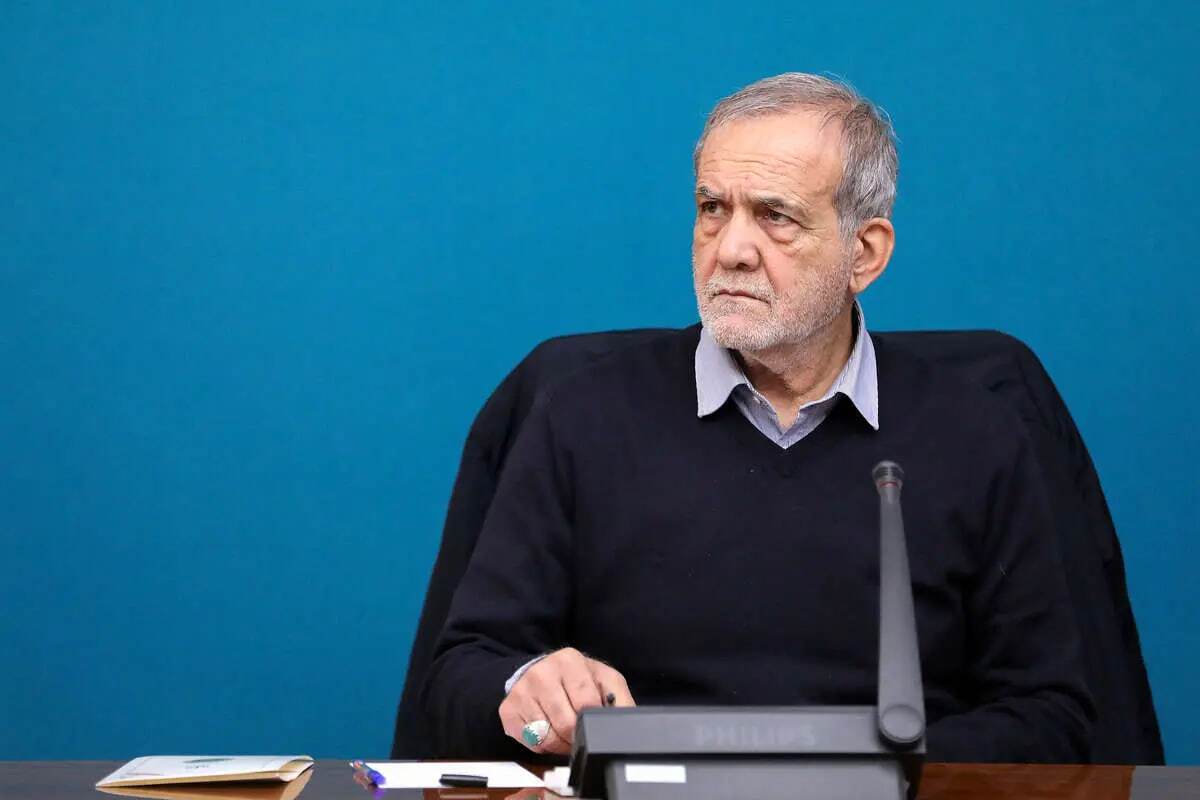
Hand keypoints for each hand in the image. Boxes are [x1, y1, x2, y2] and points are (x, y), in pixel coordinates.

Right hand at [499, 647, 634, 755]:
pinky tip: (548, 730)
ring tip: (565, 732)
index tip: (594, 724)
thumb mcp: (606, 682)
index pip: (586, 704)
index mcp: (569, 661)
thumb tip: (628, 728)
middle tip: (580, 732)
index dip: (593, 722)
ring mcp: (522, 691)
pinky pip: (531, 742)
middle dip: (577, 736)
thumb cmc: (579, 680)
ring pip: (547, 736)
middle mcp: (541, 673)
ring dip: (561, 743)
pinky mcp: (508, 710)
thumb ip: (620, 701)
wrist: (544, 673)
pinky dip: (544, 745)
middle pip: (565, 724)